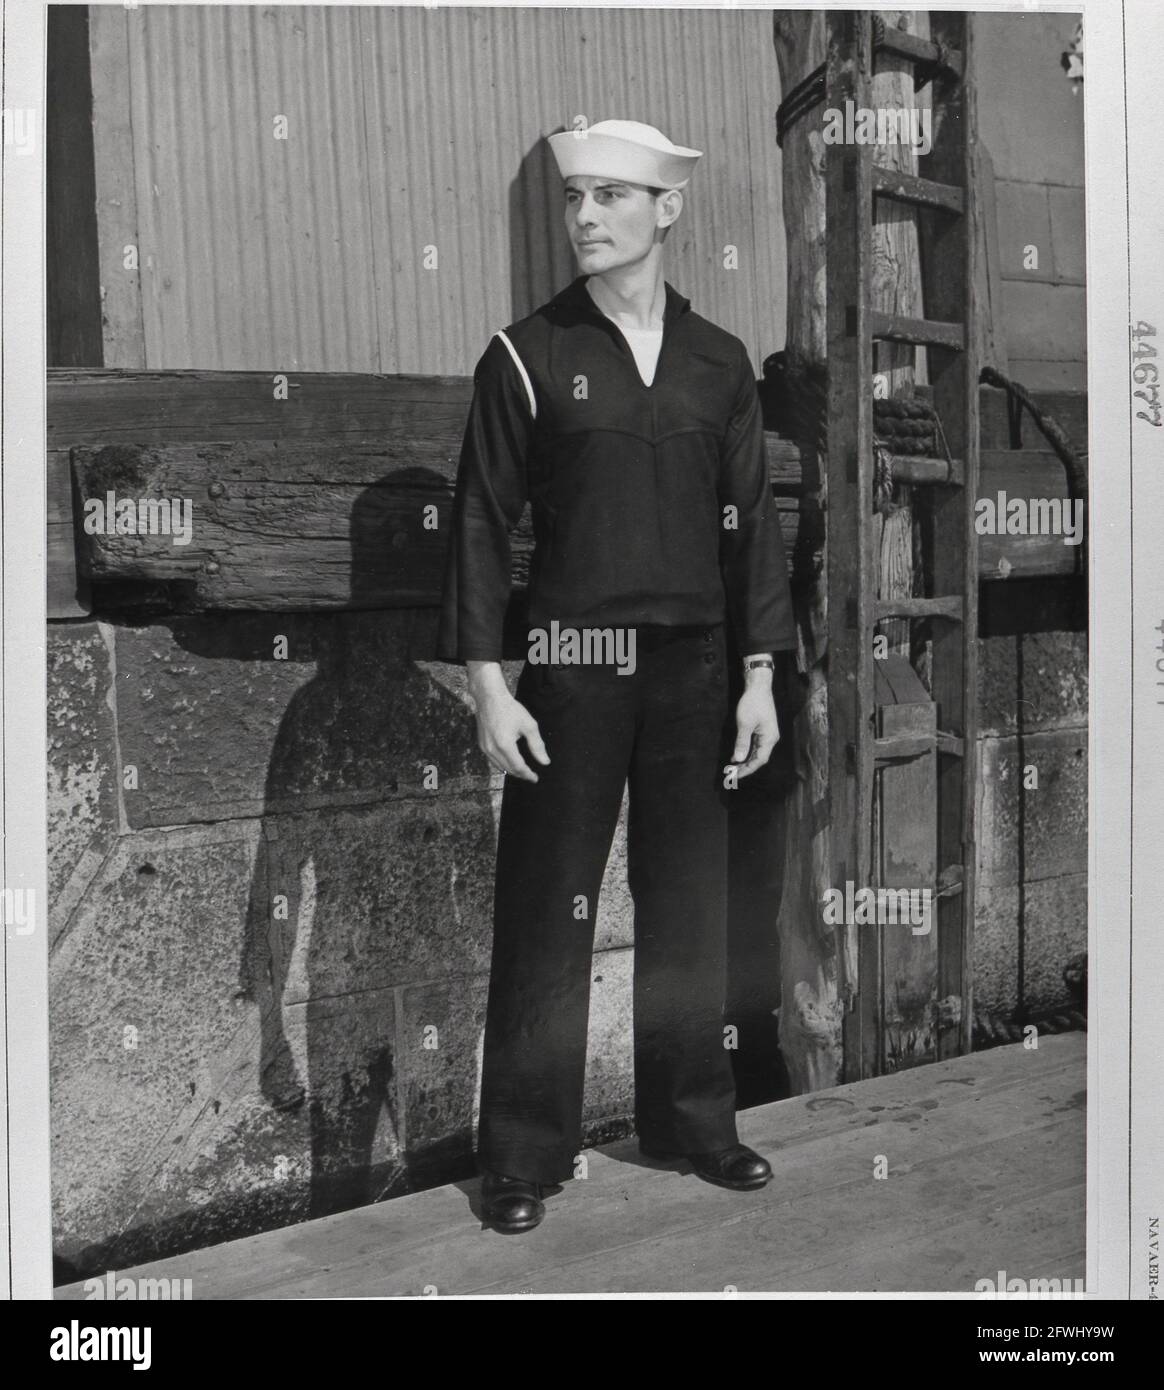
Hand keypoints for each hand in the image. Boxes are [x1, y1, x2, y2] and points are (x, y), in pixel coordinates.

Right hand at [468, 663, 549, 782]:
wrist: (489, 698)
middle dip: (521, 774)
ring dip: (511, 770)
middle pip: (508, 769)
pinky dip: (502, 764)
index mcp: (505, 745)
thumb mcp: (529, 725)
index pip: (518, 767)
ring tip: (523, 771)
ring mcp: (485, 747)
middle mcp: (492, 749)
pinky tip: (510, 762)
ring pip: (500, 766)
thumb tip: (545, 762)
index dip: (528, 775)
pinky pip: (493, 760)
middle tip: (531, 776)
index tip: (536, 778)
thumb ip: (537, 745)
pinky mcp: (481, 744)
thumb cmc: (510, 709)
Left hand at [731, 675, 780, 777]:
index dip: (748, 769)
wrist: (758, 687)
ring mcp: (767, 734)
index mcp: (769, 738)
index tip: (736, 776)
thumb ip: (742, 742)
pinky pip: (755, 746)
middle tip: (731, 774)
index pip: (760, 760)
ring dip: (745, 761)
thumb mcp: (744, 724)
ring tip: (733, 768)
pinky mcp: (762, 730)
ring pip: (757, 753)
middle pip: (759, 758)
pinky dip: (746, 752)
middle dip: (746, 767)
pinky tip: (736, 756)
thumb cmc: (752, 703)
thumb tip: (738, 759)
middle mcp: (770, 738)